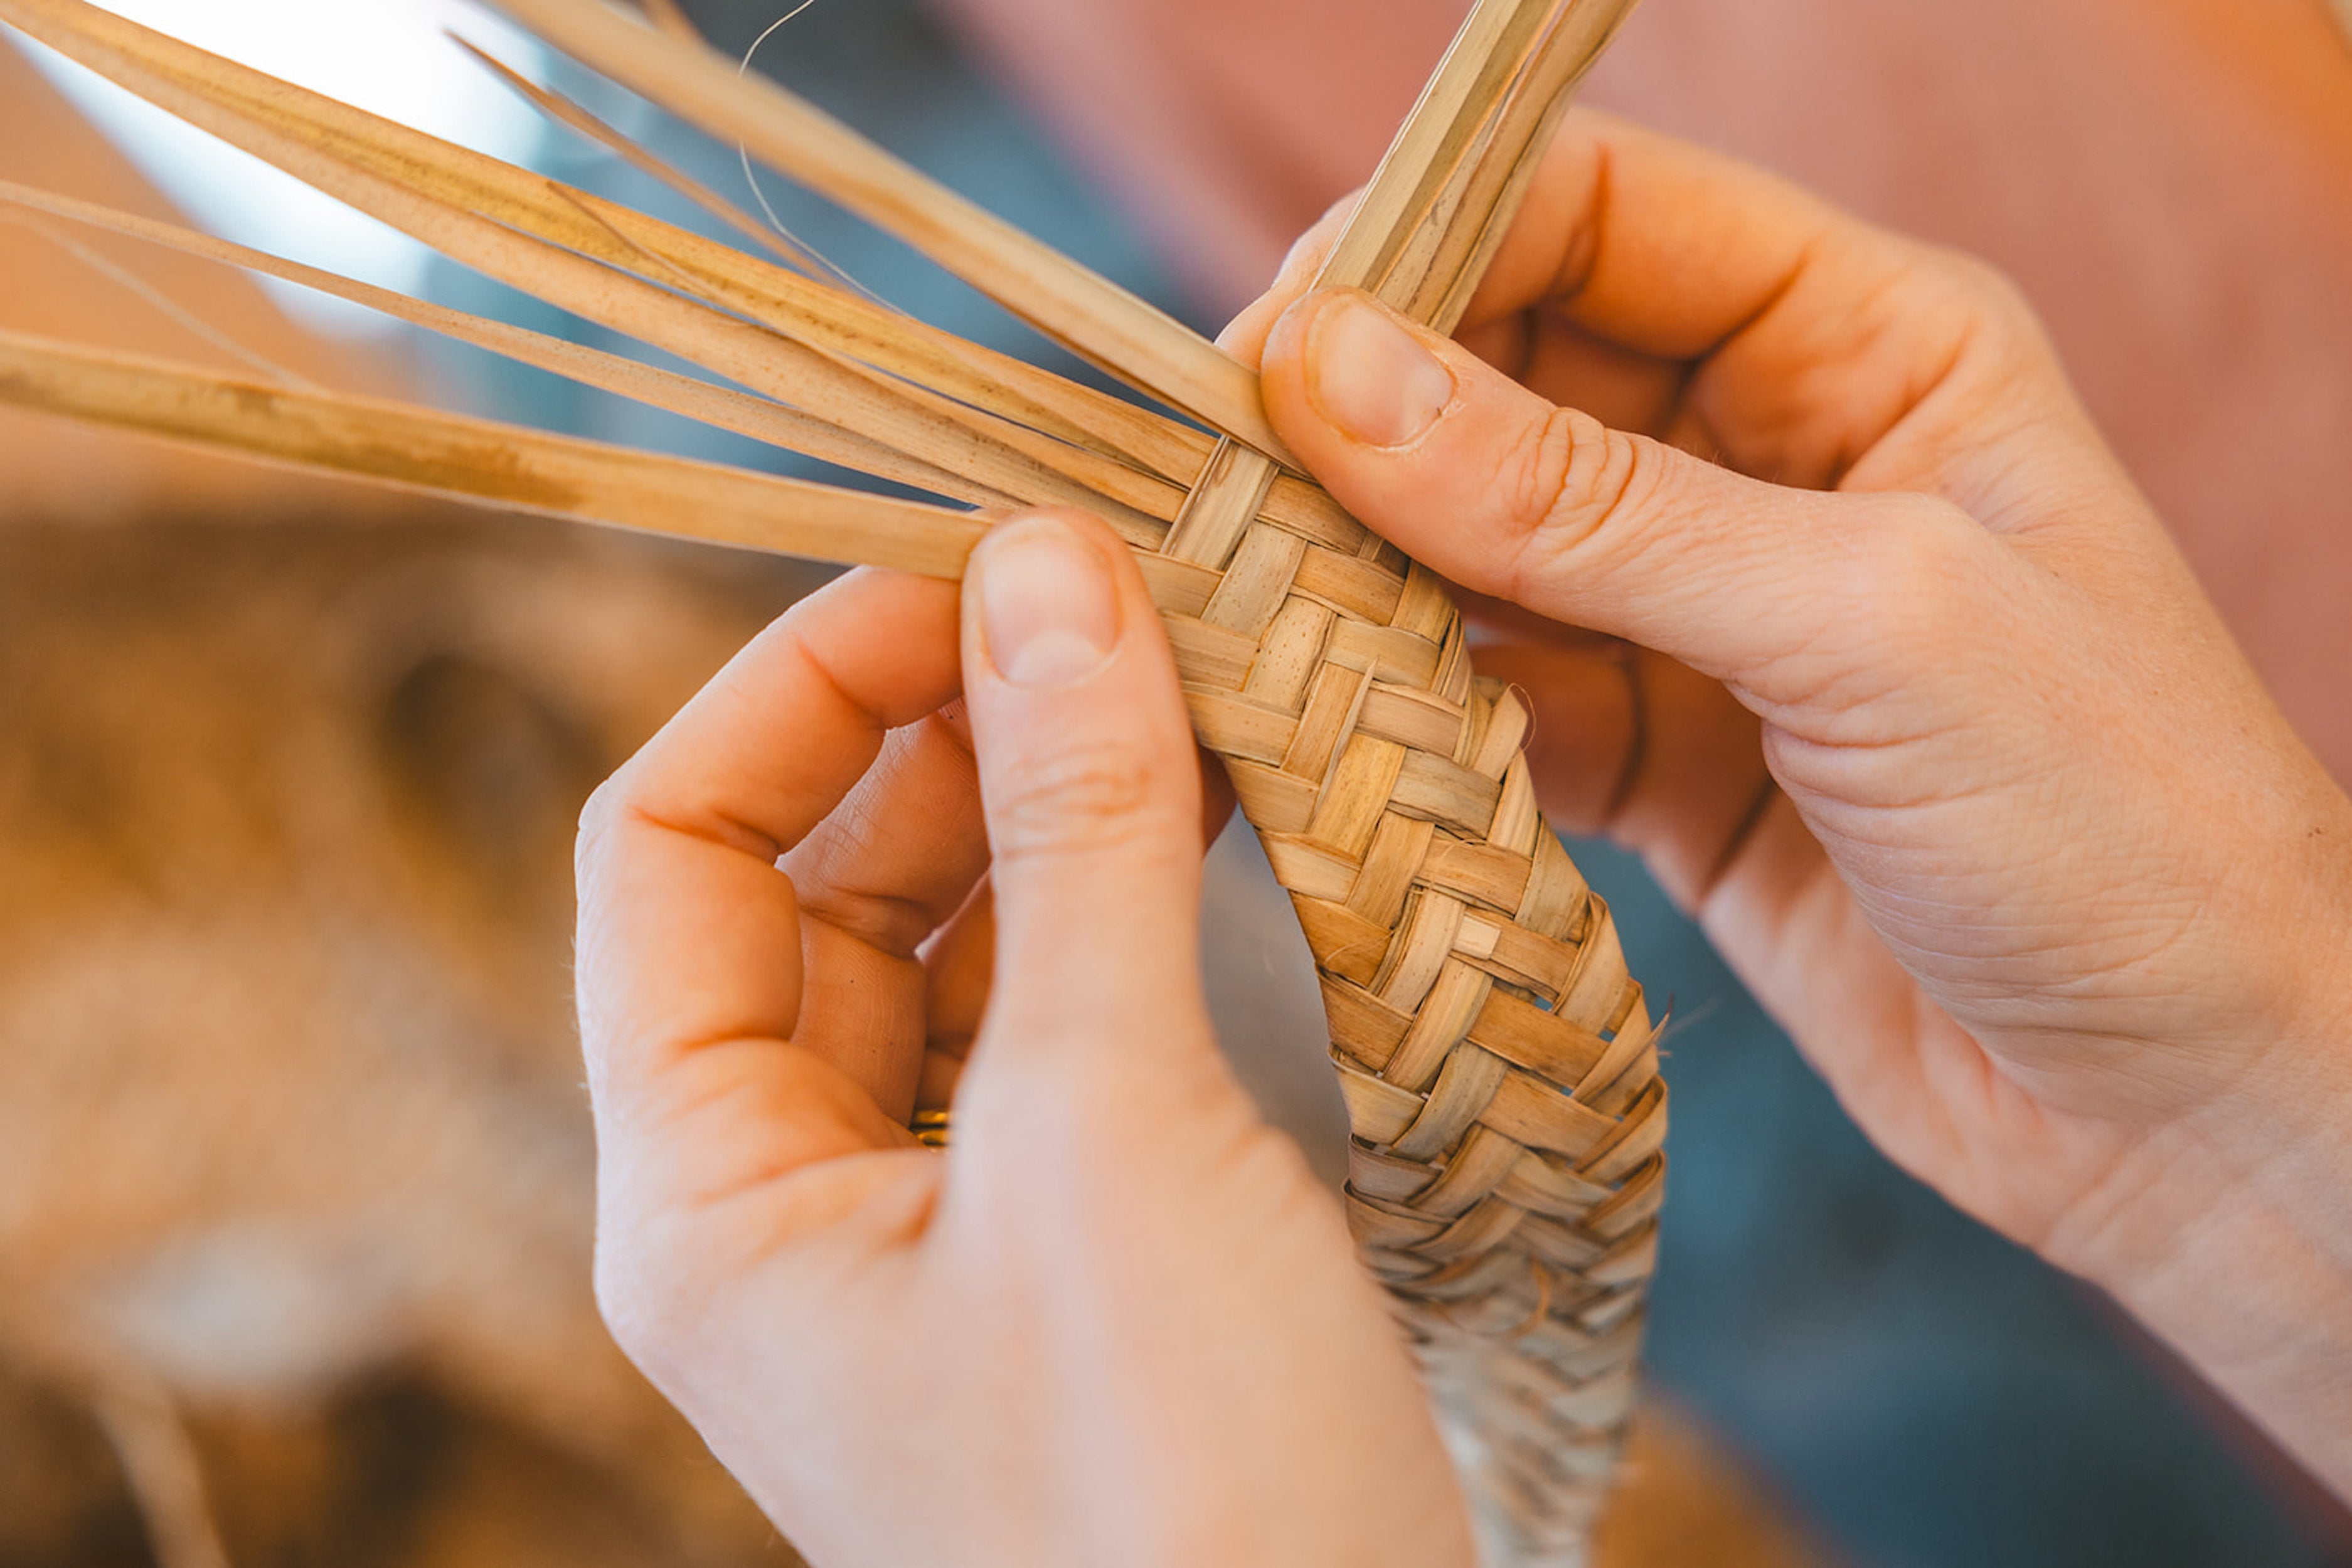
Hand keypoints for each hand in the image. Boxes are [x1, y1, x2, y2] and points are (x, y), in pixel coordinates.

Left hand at [573, 514, 1473, 1566]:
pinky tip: (1234, 816)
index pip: (669, 846)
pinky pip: (1069, 1020)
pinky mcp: (1081, 1243)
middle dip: (954, 723)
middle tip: (1119, 593)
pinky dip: (1138, 903)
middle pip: (821, 880)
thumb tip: (1052, 570)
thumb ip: (1078, 838)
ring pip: (958, 943)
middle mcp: (798, 1199)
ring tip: (1194, 673)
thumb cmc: (1179, 1492)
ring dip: (1061, 800)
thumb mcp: (1112, 1132)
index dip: (797, 684)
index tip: (968, 568)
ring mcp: (943, 1224)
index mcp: (707, 1191)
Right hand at [1229, 111, 2351, 1488]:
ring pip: (1474, 543)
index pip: (1597, 212)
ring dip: (1363, 579)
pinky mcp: (1655, 758)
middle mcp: (1769, 455)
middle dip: (1362, 426)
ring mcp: (1703, 613)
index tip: (1275, 350)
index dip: (1426, 249)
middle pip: (1506, 373)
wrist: (2192, 1105)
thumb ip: (1589, 506)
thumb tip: (1335, 374)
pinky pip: (1491, 696)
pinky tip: (1340, 741)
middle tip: (1217, 498)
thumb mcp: (1863, 623)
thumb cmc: (2118, 827)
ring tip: (1251, 625)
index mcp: (1867, 344)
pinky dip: (1410, 717)